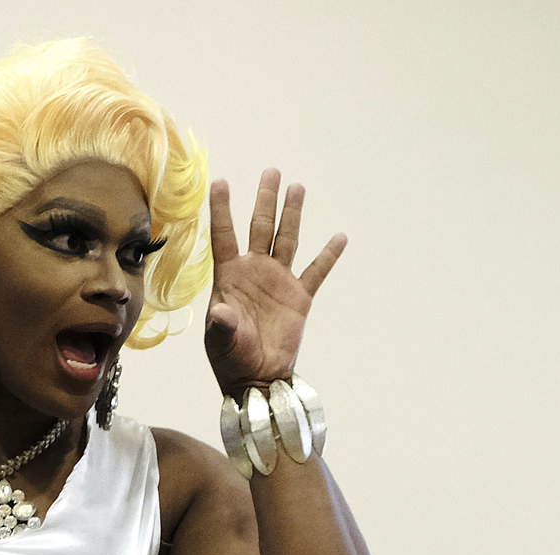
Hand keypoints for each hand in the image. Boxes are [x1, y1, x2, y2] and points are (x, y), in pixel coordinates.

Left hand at [204, 170, 346, 392]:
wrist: (258, 378)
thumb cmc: (232, 359)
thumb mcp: (220, 340)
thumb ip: (221, 324)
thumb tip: (222, 312)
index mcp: (230, 276)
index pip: (225, 235)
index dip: (222, 210)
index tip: (220, 182)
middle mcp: (255, 271)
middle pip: (260, 227)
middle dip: (265, 199)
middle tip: (272, 171)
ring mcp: (278, 282)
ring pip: (287, 239)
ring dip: (292, 213)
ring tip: (297, 187)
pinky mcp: (299, 298)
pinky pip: (316, 271)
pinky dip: (328, 255)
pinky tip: (339, 237)